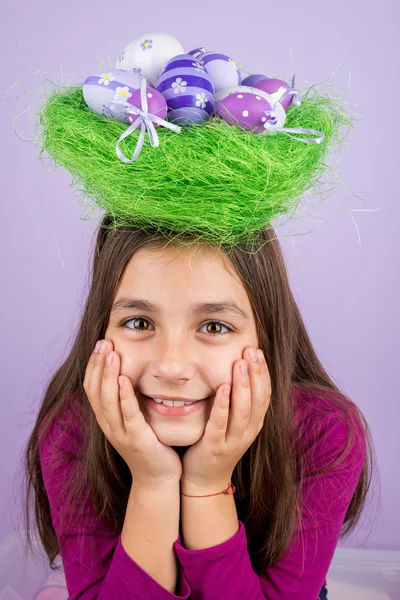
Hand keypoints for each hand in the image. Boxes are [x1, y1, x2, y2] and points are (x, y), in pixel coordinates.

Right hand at [83, 339, 182, 486]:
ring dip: (107, 375)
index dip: (93, 365)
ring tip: (111, 354)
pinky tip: (123, 380)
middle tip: (103, 342)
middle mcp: (108, 425)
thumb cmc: (150, 445)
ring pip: (107, 401)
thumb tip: (130, 372)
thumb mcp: (133, 419)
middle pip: (95, 391)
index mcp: (106, 419)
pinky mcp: (137, 440)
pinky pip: (128, 415)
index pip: (91, 387)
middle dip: (98, 364)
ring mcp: (120, 434)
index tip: (100, 344)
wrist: (159, 479)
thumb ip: (129, 399)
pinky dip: (124, 397)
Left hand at [181, 346, 270, 491]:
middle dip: (256, 373)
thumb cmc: (217, 443)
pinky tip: (222, 388)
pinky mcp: (215, 447)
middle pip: (258, 399)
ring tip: (240, 363)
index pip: (265, 393)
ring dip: (242, 385)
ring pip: (243, 410)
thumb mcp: (234, 422)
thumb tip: (239, 368)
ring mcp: (233, 441)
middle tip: (252, 350)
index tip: (258, 350)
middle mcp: (249, 431)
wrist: (205, 479)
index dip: (263, 372)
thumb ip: (239, 400)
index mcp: (255, 423)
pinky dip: (223, 406)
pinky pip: (220, 424)